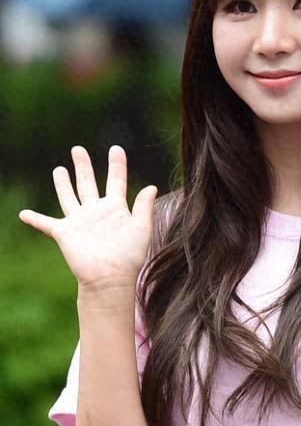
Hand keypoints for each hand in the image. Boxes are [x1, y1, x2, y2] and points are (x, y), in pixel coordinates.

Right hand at [19, 145, 157, 289]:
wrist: (110, 277)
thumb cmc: (129, 256)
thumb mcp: (141, 228)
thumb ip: (144, 207)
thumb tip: (153, 186)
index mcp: (115, 208)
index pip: (116, 180)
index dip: (116, 164)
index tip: (116, 148)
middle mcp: (96, 212)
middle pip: (87, 183)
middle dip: (83, 166)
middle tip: (77, 149)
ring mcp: (79, 222)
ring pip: (68, 197)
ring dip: (63, 183)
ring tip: (59, 169)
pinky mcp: (65, 234)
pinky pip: (46, 224)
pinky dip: (34, 219)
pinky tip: (23, 214)